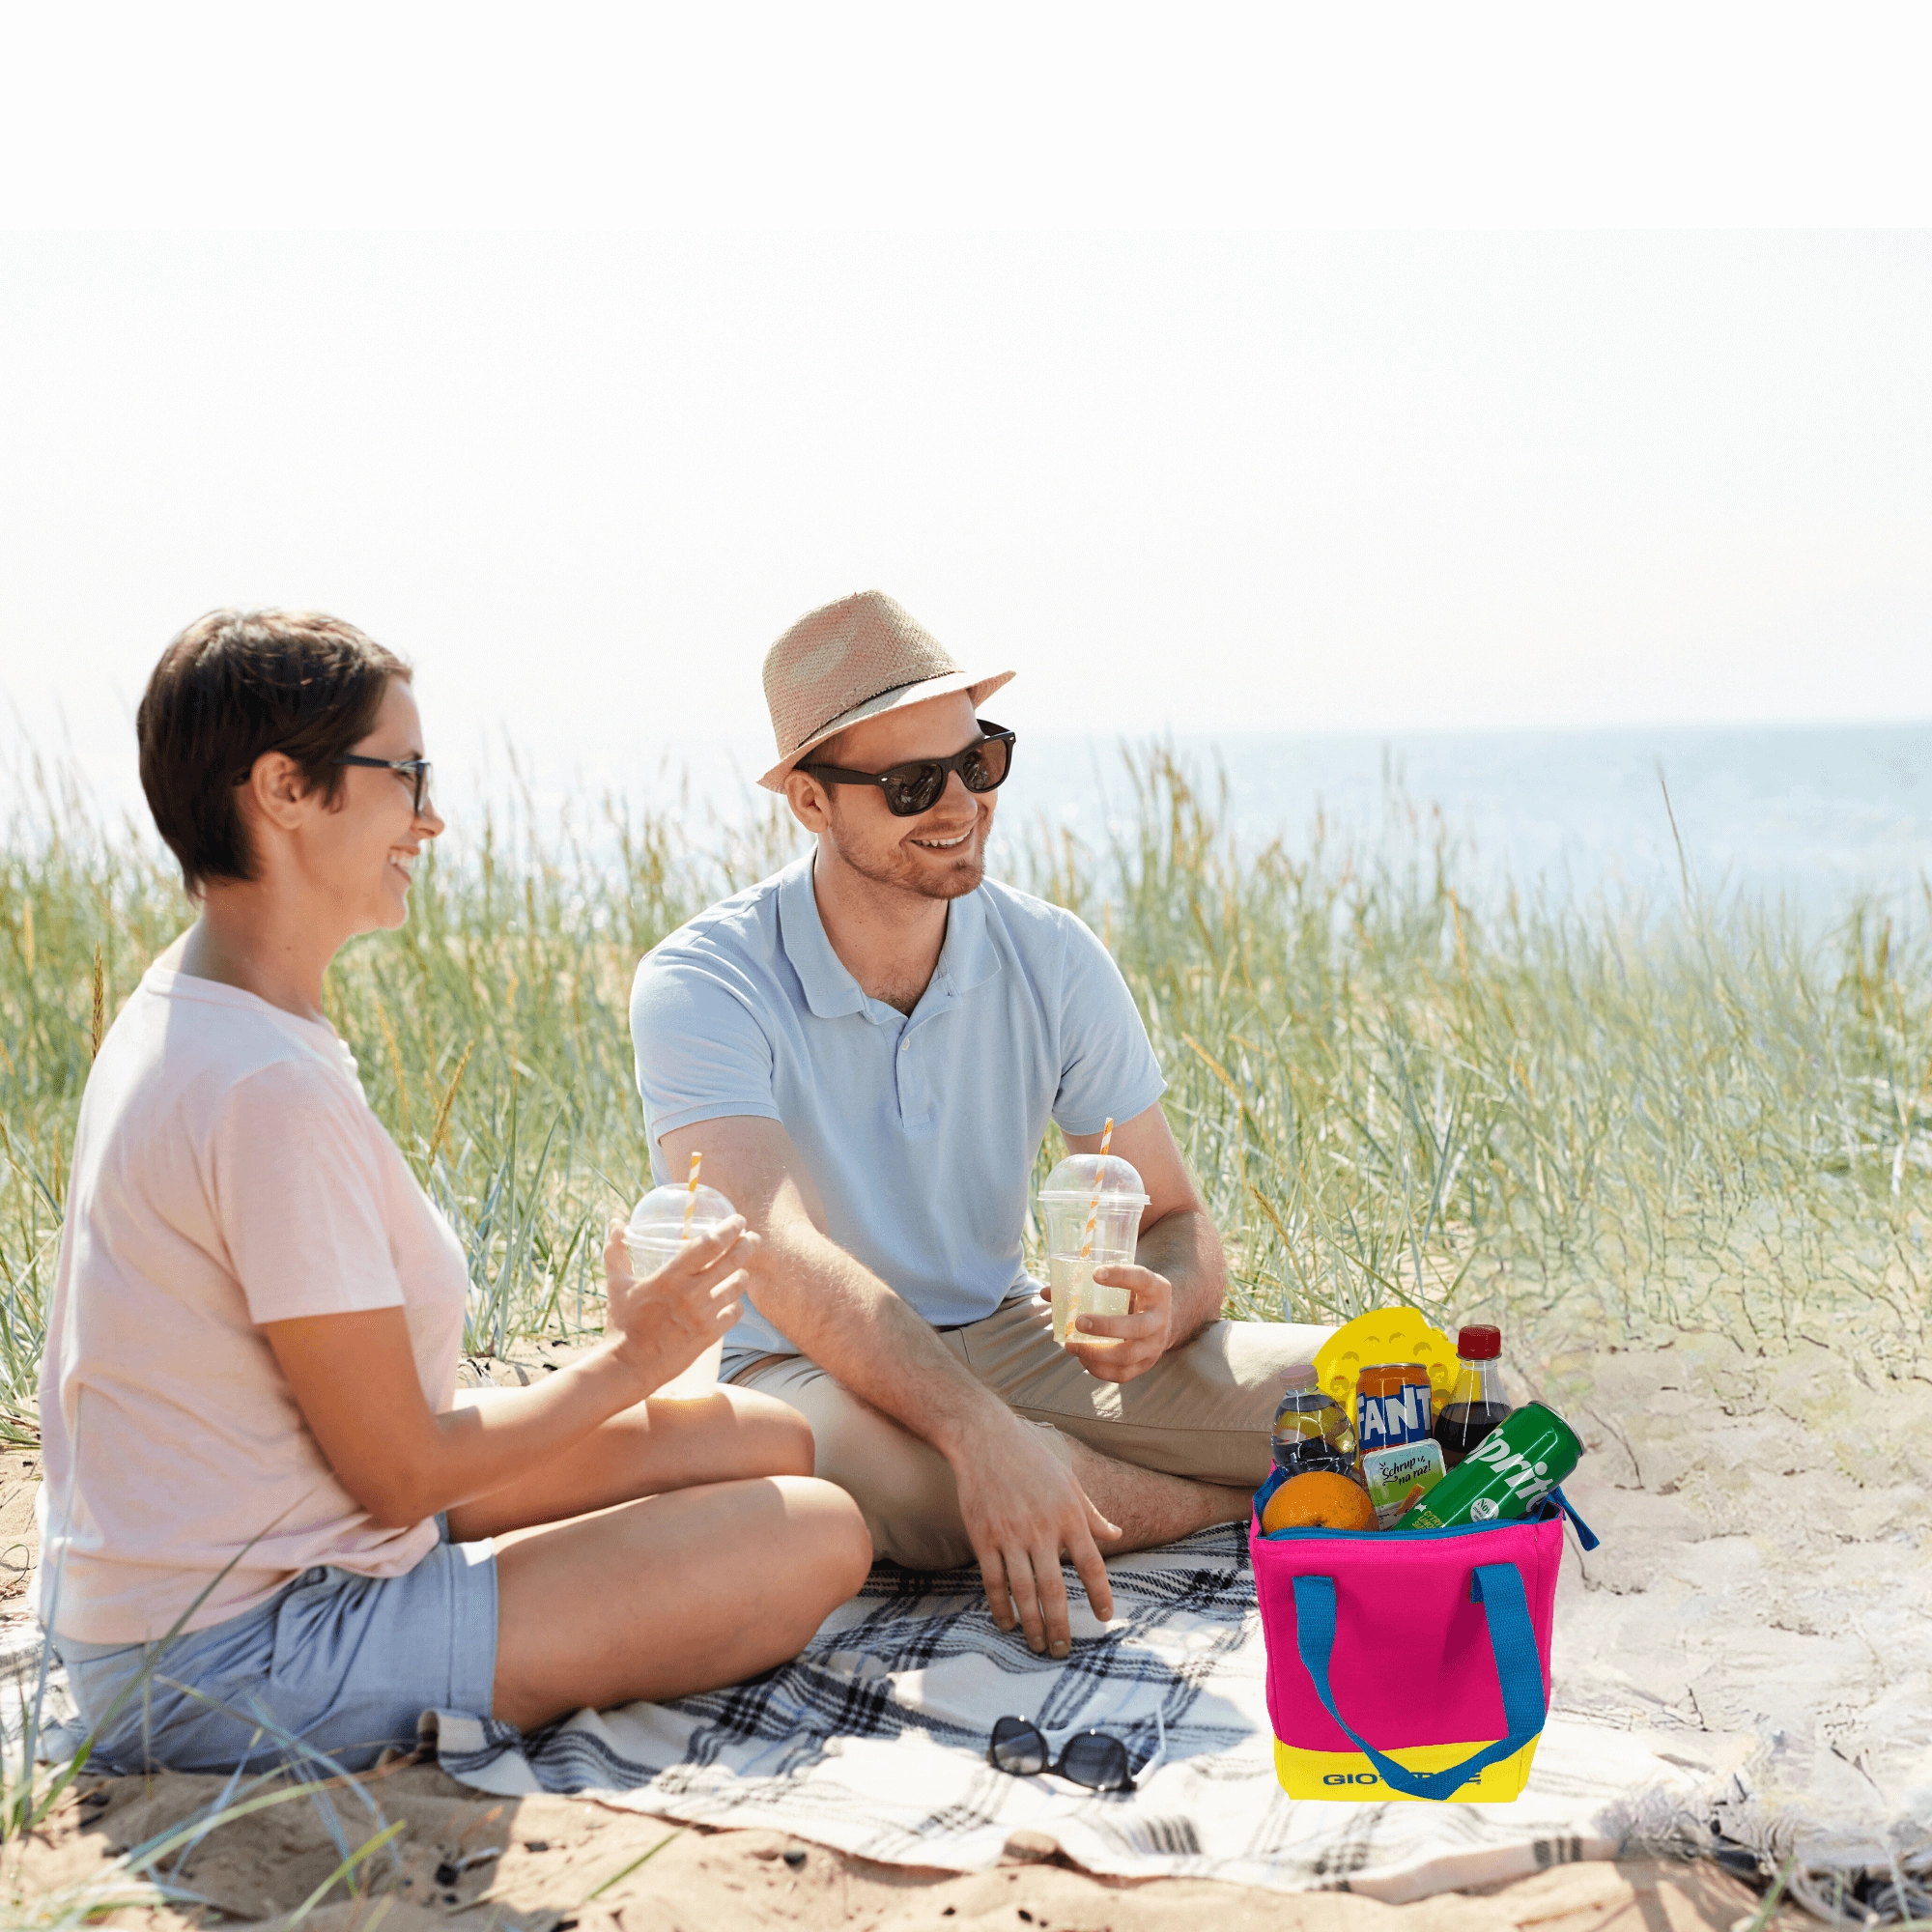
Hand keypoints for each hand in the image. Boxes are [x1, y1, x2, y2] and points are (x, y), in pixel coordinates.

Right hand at [600, 1216, 753, 1393]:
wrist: (628, 1367)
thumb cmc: (621, 1324)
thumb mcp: (616, 1284)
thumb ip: (616, 1251)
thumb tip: (616, 1222)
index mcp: (669, 1277)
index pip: (709, 1245)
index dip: (728, 1229)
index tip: (738, 1220)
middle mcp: (690, 1293)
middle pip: (731, 1261)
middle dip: (747, 1245)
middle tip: (752, 1238)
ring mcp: (702, 1315)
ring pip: (737, 1287)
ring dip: (742, 1275)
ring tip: (741, 1270)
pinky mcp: (709, 1336)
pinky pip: (735, 1313)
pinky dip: (737, 1305)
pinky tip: (734, 1301)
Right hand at [953, 1407, 1119, 1658]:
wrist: (985, 1437)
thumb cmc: (1031, 1458)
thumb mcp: (1069, 1482)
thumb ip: (1092, 1514)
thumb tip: (1117, 1534)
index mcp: (1069, 1516)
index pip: (1092, 1565)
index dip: (1100, 1595)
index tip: (1104, 1618)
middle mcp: (1042, 1530)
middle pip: (1055, 1590)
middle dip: (1061, 1625)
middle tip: (1063, 1650)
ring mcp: (1011, 1535)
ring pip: (1024, 1592)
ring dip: (1032, 1624)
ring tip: (1038, 1646)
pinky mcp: (984, 1537)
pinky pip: (994, 1581)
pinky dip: (1000, 1607)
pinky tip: (1007, 1623)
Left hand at [1064, 1264, 1173, 1383]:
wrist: (1163, 1321)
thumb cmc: (1134, 1297)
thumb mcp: (1123, 1284)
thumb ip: (1090, 1285)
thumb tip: (1047, 1292)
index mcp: (1156, 1290)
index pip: (1142, 1279)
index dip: (1120, 1276)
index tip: (1095, 1274)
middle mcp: (1159, 1319)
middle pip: (1137, 1327)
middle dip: (1106, 1326)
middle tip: (1078, 1321)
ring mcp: (1154, 1345)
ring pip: (1127, 1355)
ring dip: (1096, 1352)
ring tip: (1071, 1345)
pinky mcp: (1145, 1365)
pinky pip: (1121, 1374)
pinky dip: (1098, 1368)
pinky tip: (1081, 1357)